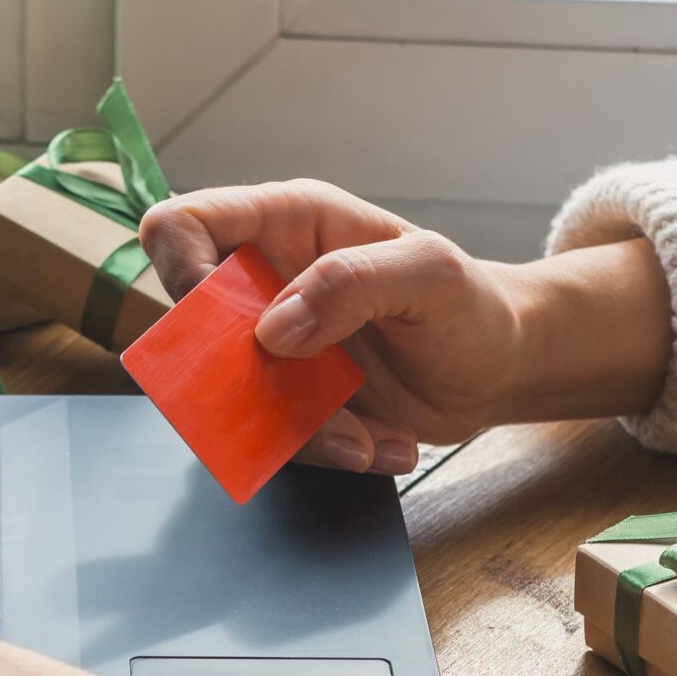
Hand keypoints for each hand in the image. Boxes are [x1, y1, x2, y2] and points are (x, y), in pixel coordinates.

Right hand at [139, 180, 673, 474]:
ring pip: (231, 400)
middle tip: (305, 393)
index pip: (184, 226)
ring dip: (297, 431)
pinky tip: (385, 443)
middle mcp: (266, 284)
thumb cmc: (471, 304)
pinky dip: (328, 452)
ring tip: (368, 436)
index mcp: (287, 223)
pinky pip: (274, 440)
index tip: (216, 326)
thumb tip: (274, 328)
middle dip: (239, 380)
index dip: (177, 270)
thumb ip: (351, 282)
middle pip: (191, 330)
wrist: (499, 370)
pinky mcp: (290, 405)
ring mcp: (274, 351)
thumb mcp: (429, 273)